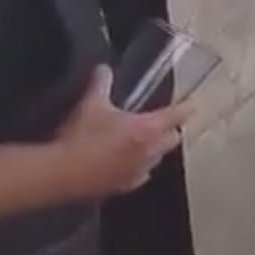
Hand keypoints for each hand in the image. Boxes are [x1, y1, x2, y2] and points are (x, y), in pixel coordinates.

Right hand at [52, 65, 193, 199]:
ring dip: (155, 149)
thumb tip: (103, 68)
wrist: (62, 172)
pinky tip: (128, 163)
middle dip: (171, 130)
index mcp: (149, 128)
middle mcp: (151, 151)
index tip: (193, 104)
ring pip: (158, 158)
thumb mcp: (91, 104)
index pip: (178, 115)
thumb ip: (101, 83)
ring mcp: (140, 171)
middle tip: (164, 123)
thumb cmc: (81, 136)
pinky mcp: (126, 186)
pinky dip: (139, 167)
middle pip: (173, 138)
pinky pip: (141, 175)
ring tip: (144, 142)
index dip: (186, 107)